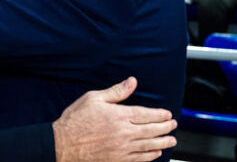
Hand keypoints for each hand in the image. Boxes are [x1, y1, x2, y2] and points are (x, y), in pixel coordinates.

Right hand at [52, 77, 176, 161]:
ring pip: (149, 145)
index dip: (160, 114)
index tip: (168, 114)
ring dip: (162, 142)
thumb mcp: (93, 98)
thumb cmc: (75, 120)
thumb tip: (131, 82)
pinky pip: (139, 159)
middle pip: (151, 130)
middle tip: (173, 125)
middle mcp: (124, 133)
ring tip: (171, 140)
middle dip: (165, 127)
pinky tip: (155, 153)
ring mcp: (122, 148)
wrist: (63, 144)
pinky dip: (150, 156)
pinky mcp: (117, 160)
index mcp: (119, 116)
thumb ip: (116, 92)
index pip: (146, 114)